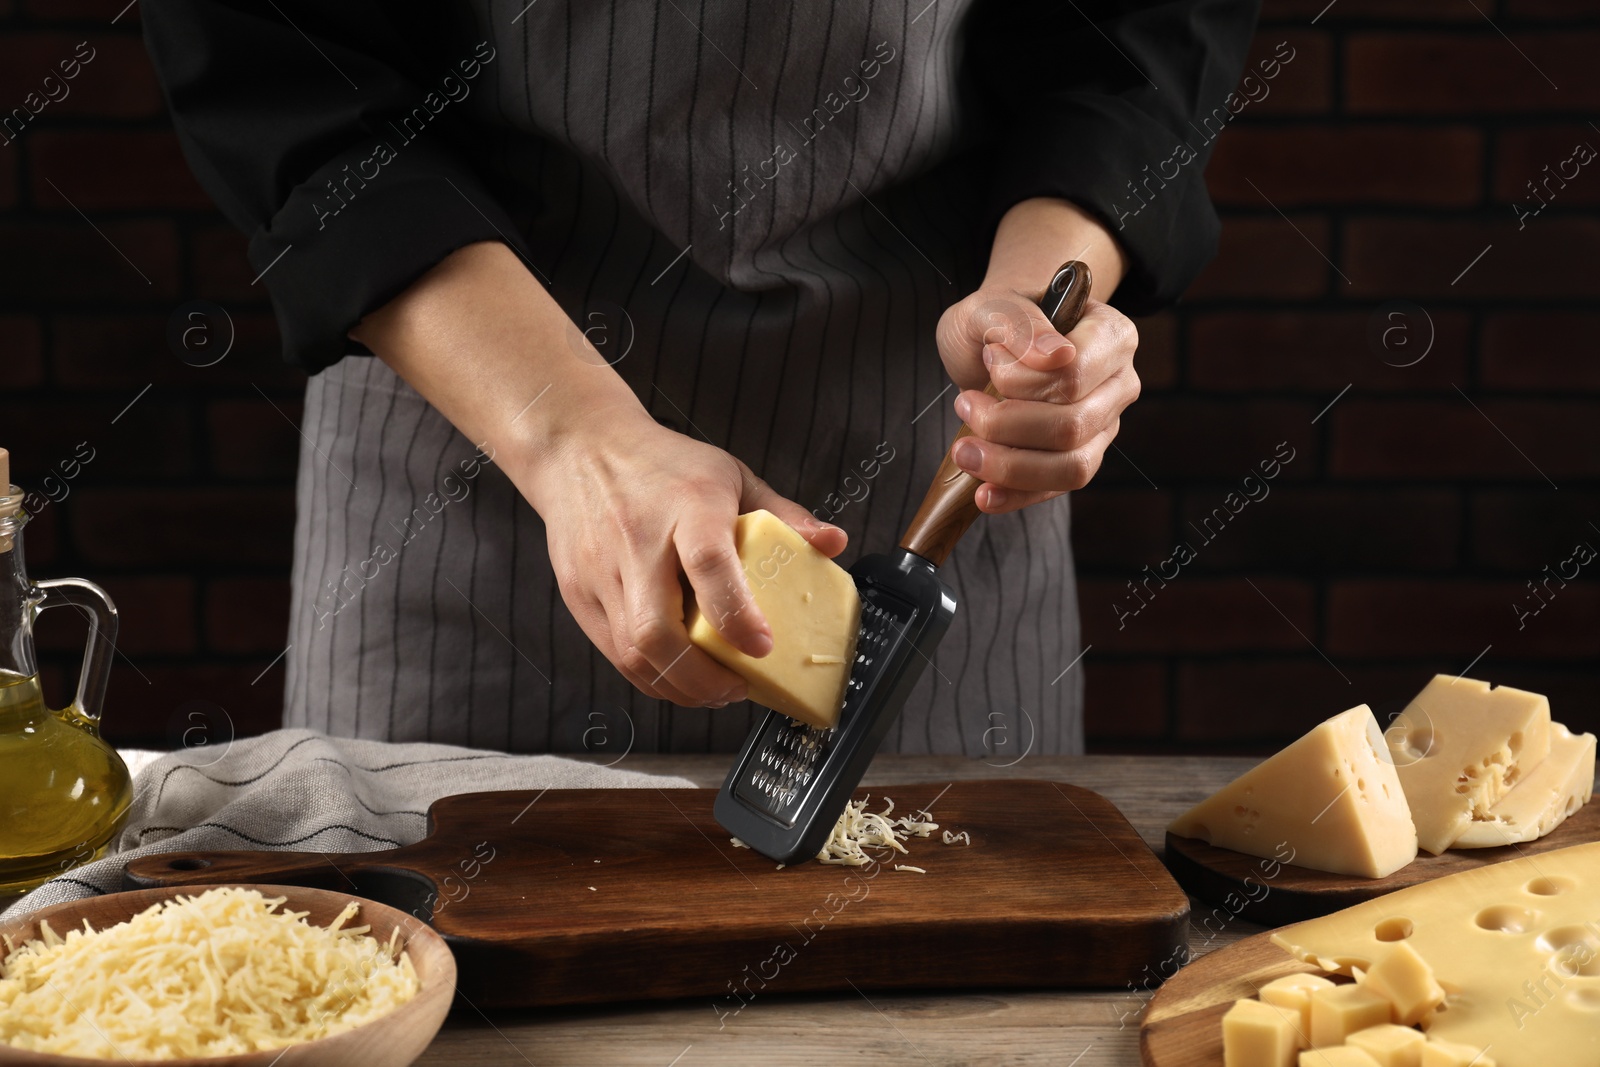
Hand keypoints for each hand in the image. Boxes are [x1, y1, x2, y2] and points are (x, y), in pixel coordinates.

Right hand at [351, 241, 846, 708]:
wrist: (580, 448)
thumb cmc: (664, 466)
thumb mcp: (732, 475)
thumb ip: (784, 514)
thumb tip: (833, 544)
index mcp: (686, 507)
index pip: (708, 565)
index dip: (736, 614)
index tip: (763, 646)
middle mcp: (638, 542)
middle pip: (658, 630)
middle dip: (704, 678)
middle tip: (740, 686)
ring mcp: (602, 572)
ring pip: (633, 653)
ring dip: (679, 687)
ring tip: (715, 689)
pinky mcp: (579, 595)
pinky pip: (615, 655)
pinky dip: (651, 677)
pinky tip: (680, 677)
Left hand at [934, 286, 1139, 512]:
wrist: (990, 345)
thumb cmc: (998, 321)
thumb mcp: (994, 305)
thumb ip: (1021, 322)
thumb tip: (1056, 355)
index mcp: (1111, 336)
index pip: (1074, 374)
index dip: (1022, 380)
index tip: (989, 360)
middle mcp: (1118, 385)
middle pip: (1073, 425)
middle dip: (1006, 425)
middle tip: (963, 405)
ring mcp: (1103, 428)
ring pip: (1072, 467)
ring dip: (1010, 466)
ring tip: (964, 451)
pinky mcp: (1080, 460)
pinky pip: (1056, 490)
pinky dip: (1016, 496)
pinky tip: (983, 494)